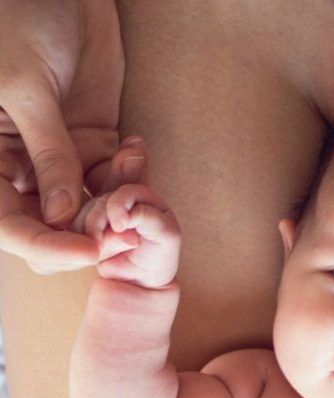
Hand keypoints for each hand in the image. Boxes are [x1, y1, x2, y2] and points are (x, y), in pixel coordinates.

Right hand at [0, 0, 123, 271]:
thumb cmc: (18, 22)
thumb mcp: (26, 87)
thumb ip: (47, 151)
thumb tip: (59, 215)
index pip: (9, 223)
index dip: (46, 245)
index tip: (87, 253)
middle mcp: (21, 166)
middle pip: (52, 225)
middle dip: (88, 232)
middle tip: (123, 227)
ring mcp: (62, 156)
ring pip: (90, 205)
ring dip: (116, 205)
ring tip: (131, 181)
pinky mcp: (95, 141)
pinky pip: (114, 176)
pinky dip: (130, 174)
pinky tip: (135, 150)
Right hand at [75, 183, 180, 289]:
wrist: (141, 281)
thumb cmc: (159, 257)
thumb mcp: (165, 235)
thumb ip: (147, 217)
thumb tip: (120, 214)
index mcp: (145, 199)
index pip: (127, 192)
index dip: (119, 205)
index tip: (120, 227)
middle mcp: (122, 203)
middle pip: (101, 201)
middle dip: (99, 222)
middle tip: (103, 245)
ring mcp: (103, 215)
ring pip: (84, 213)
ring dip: (90, 233)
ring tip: (101, 252)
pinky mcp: (87, 228)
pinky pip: (74, 227)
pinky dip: (79, 238)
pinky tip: (91, 252)